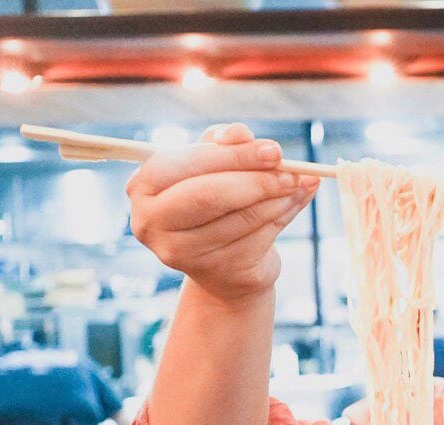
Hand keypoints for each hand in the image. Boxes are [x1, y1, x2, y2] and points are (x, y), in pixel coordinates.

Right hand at [126, 122, 318, 304]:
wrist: (224, 262)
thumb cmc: (214, 200)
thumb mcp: (215, 166)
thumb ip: (225, 144)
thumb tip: (241, 133)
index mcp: (143, 185)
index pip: (188, 164)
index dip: (234, 156)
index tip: (274, 151)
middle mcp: (150, 221)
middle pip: (208, 195)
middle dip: (256, 180)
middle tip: (292, 171)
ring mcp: (179, 252)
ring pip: (239, 218)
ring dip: (277, 199)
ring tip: (300, 184)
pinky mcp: (213, 271)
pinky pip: (256, 240)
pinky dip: (281, 218)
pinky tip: (293, 203)